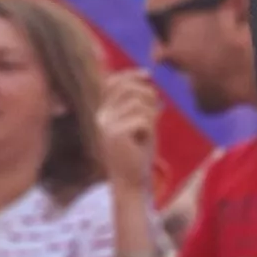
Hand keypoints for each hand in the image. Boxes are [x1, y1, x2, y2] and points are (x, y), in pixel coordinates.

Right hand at [96, 72, 163, 192]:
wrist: (131, 181)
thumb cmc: (138, 153)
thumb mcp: (140, 123)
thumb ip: (141, 103)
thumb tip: (147, 79)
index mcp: (104, 112)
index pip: (113, 82)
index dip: (131, 74)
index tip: (149, 75)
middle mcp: (101, 116)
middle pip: (128, 88)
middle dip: (148, 95)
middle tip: (155, 111)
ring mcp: (107, 125)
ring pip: (137, 102)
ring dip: (150, 114)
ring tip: (148, 130)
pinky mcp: (116, 134)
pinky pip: (142, 119)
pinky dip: (150, 128)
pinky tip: (143, 141)